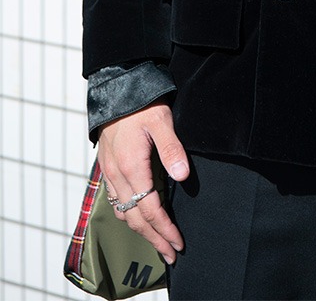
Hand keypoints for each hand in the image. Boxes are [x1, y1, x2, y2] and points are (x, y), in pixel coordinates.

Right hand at [97, 102, 189, 264]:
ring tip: (157, 241)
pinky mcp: (107, 167)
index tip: (178, 242)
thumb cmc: (141, 103)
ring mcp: (110, 172)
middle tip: (171, 253)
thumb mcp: (161, 120)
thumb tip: (182, 176)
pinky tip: (138, 217)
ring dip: (141, 230)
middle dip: (154, 238)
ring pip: (123, 212)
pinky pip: (115, 201)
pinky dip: (128, 215)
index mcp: (132, 167)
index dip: (164, 229)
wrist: (116, 88)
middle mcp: (117, 175)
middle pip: (135, 218)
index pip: (150, 209)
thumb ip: (172, 148)